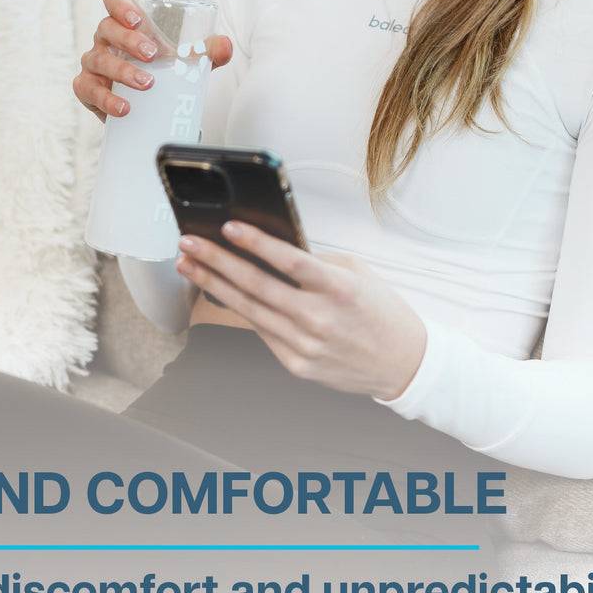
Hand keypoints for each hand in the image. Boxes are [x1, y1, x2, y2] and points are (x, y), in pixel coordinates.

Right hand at [72, 0, 232, 122]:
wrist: (146, 108)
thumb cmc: (162, 72)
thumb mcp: (186, 61)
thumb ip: (206, 52)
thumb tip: (225, 46)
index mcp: (124, 23)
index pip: (113, 1)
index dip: (120, 5)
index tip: (138, 18)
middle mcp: (105, 39)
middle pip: (106, 28)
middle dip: (128, 40)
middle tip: (153, 54)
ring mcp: (94, 63)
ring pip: (99, 59)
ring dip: (123, 71)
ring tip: (147, 84)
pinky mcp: (88, 88)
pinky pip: (89, 90)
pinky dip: (107, 100)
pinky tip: (125, 108)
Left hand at [175, 221, 427, 400]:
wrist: (403, 364)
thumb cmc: (381, 313)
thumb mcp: (358, 275)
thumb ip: (317, 262)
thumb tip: (273, 248)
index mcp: (339, 289)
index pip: (290, 261)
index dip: (256, 243)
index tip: (228, 227)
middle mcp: (319, 319)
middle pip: (257, 286)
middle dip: (216, 262)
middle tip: (189, 244)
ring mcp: (305, 345)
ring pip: (249, 310)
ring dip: (214, 285)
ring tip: (190, 266)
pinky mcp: (296, 365)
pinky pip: (262, 332)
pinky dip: (241, 310)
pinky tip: (220, 293)